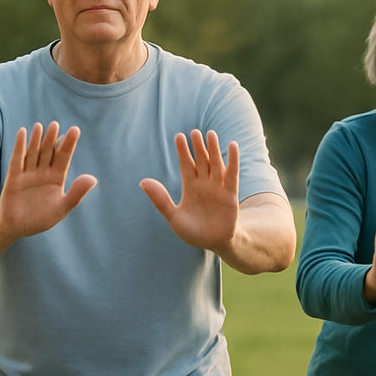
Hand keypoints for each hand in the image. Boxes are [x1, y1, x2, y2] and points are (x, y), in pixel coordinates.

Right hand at [0, 122, 96, 237]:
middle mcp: (42, 172)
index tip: (75, 130)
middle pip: (48, 152)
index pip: (63, 158)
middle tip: (55, 124)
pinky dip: (19, 147)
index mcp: (56, 178)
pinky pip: (17, 160)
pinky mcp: (14, 178)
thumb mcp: (62, 208)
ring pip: (33, 153)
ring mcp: (28, 174)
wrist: (19, 228)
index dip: (68, 144)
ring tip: (40, 126)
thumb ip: (76, 193)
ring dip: (36, 140)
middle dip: (52, 139)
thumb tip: (93, 179)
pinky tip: (22, 133)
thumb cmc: (42, 218)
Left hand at [140, 129, 239, 251]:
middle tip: (194, 132)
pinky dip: (233, 161)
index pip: (186, 164)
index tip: (179, 136)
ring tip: (210, 134)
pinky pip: (232, 175)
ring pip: (216, 164)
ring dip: (213, 150)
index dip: (183, 151)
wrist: (213, 243)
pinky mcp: (230, 194)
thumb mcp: (173, 216)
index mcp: (190, 187)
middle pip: (201, 161)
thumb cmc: (193, 231)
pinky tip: (232, 146)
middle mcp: (204, 184)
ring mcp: (218, 187)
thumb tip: (142, 181)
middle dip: (198, 147)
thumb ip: (160, 199)